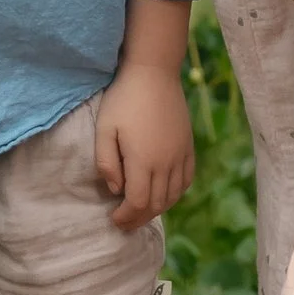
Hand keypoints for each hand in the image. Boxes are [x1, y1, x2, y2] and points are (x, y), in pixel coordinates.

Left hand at [94, 63, 194, 230]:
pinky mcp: (188, 146)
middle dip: (139, 218)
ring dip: (157, 209)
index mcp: (143, 160)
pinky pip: (186, 180)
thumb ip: (106, 163)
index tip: (114, 219)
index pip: (138, 202)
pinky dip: (175, 194)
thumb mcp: (105, 129)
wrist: (153, 72)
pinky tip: (164, 194)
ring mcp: (180, 155)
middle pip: (156, 204)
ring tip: (141, 211)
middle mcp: (166, 163)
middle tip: (124, 221)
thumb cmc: (123, 99)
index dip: (126, 216)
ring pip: (173, 196)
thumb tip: (115, 189)